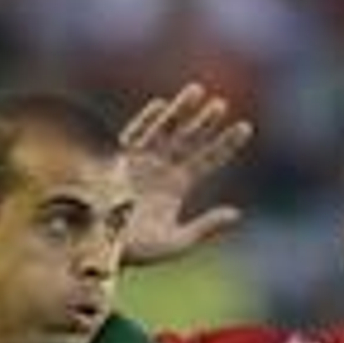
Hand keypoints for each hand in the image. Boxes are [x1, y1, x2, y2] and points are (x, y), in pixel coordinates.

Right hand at [120, 81, 252, 265]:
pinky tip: (161, 106)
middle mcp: (160, 169)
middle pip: (188, 140)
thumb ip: (205, 228)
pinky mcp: (118, 161)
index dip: (226, 144)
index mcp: (176, 187)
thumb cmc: (136, 251)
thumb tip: (237, 213)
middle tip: (221, 105)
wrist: (98, 250)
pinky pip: (134, 136)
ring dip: (181, 112)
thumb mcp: (175, 243)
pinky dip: (146, 121)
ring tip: (198, 91)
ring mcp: (140, 161)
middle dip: (204, 122)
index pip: (207, 160)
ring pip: (165, 131)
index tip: (246, 127)